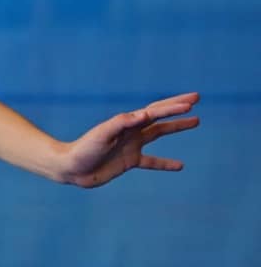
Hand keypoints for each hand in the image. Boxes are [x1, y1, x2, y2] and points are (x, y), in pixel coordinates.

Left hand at [57, 92, 199, 187]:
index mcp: (126, 123)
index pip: (154, 112)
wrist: (71, 168)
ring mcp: (131, 146)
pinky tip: (180, 165)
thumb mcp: (102, 134)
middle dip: (177, 107)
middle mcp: (131, 132)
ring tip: (196, 121)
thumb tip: (145, 115)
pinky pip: (152, 162)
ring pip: (159, 134)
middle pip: (159, 116)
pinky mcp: (129, 161)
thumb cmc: (84, 149)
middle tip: (196, 99)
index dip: (172, 107)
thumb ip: (122, 123)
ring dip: (176, 127)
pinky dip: (166, 163)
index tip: (191, 103)